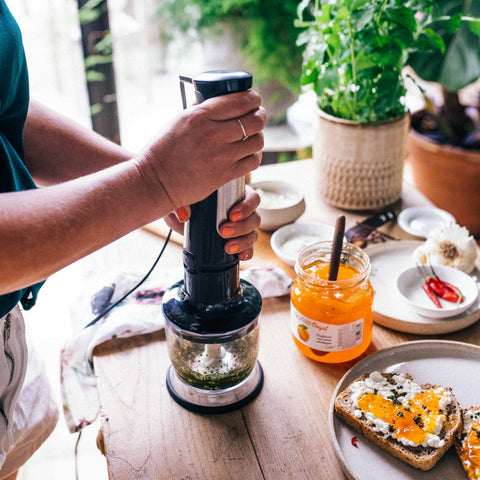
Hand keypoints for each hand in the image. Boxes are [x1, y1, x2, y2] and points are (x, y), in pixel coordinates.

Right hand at [137, 90, 266, 212]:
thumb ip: (200, 110)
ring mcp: (221, 156)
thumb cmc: (163, 150)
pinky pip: (253, 161)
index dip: (253, 99)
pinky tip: (250, 153)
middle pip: (254, 120)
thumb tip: (219, 99)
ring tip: (253, 135)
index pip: (240, 101)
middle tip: (258, 116)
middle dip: (260, 116)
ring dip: (258, 136)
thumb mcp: (178, 121)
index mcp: (200, 115)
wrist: (155, 181)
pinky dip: (255, 155)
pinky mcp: (225, 174)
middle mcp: (213, 134)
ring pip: (257, 141)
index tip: (254, 100)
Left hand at [164, 185, 260, 260]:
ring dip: (243, 242)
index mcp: (234, 195)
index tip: (231, 215)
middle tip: (223, 231)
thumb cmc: (185, 204)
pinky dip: (247, 252)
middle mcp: (242, 211)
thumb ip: (178, 203)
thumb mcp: (179, 200)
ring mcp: (242, 228)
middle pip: (254, 218)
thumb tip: (184, 215)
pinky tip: (239, 256)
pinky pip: (249, 248)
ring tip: (227, 247)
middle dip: (241, 227)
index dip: (247, 206)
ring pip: (253, 234)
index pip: (252, 198)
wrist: (182, 222)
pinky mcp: (238, 243)